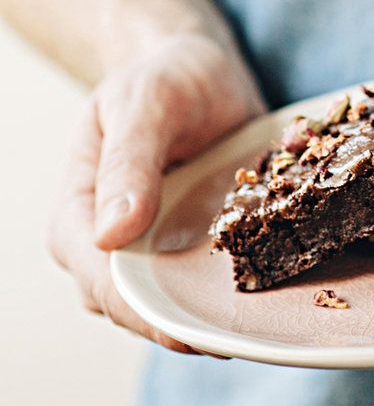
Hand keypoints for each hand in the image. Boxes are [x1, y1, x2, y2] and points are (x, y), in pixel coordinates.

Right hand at [47, 32, 264, 353]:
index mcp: (77, 214)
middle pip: (135, 307)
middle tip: (238, 336)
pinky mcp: (183, 249)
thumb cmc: (166, 76)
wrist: (200, 68)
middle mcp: (104, 245)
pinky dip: (227, 290)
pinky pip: (199, 284)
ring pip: (168, 305)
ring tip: (255, 324)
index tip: (192, 332)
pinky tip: (264, 290)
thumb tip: (112, 234)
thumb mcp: (148, 102)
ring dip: (207, 314)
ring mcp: (145, 251)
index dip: (145, 312)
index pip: (103, 283)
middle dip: (181, 324)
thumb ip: (129, 160)